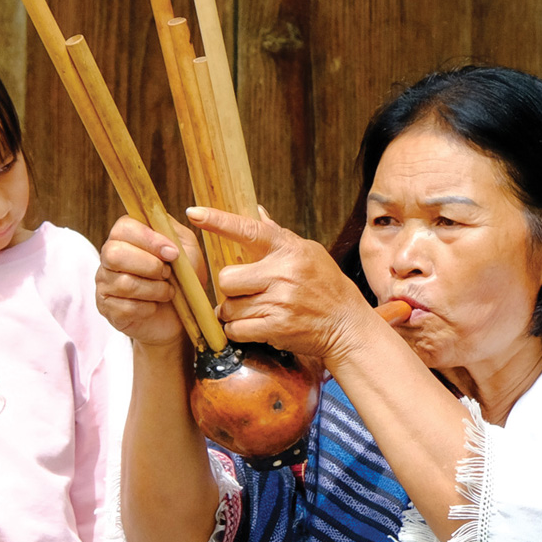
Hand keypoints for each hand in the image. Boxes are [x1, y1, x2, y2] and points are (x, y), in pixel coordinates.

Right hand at [96, 213, 208, 348]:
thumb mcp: (187, 252)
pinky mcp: (107, 308)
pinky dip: (148, 308)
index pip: (123, 227)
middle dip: (149, 265)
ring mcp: (105, 283)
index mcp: (127, 237)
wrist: (180, 319)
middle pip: (114, 253)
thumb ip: (174, 233)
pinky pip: (125, 307)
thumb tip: (159, 221)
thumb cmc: (182, 281)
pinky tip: (155, 307)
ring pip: (123, 282)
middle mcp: (109, 258)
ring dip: (154, 289)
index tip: (172, 253)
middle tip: (168, 274)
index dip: (148, 239)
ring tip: (167, 292)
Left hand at [190, 205, 373, 363]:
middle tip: (244, 292)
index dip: (218, 221)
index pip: (248, 230)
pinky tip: (252, 326)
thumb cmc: (326, 286)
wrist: (347, 325)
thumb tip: (256, 210)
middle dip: (229, 288)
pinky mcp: (276, 328)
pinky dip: (237, 330)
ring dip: (233, 312)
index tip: (194, 213)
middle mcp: (282, 273)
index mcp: (289, 249)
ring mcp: (279, 302)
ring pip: (228, 306)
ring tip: (253, 310)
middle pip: (226, 278)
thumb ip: (278, 235)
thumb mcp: (309, 252)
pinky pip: (236, 329)